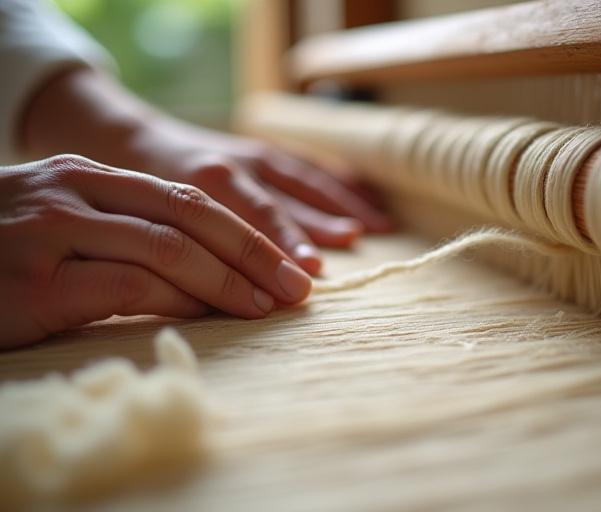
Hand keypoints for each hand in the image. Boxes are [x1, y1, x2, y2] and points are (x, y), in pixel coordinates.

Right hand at [0, 155, 312, 347]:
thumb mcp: (65, 225)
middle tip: (296, 286)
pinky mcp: (37, 282)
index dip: (246, 232)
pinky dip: (177, 302)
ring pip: (166, 248)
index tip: (288, 262)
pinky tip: (209, 316)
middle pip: (190, 215)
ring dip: (227, 280)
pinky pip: (127, 287)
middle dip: (253, 252)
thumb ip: (126, 235)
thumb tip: (205, 276)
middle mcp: (75, 193)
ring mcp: (53, 233)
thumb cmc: (2, 252)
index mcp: (89, 177)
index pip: (189, 199)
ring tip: (266, 305)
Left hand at [124, 119, 392, 274]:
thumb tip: (224, 300)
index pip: (250, 220)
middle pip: (282, 199)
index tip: (309, 271)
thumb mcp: (148, 225)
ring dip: (341, 203)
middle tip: (352, 244)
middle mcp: (233, 167)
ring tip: (378, 226)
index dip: (281, 246)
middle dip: (317, 225)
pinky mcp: (263, 152)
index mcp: (202, 185)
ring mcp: (251, 156)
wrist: (127, 137)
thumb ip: (185, 256)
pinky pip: (307, 165)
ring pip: (303, 180)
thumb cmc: (138, 196)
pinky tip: (366, 196)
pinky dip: (338, 180)